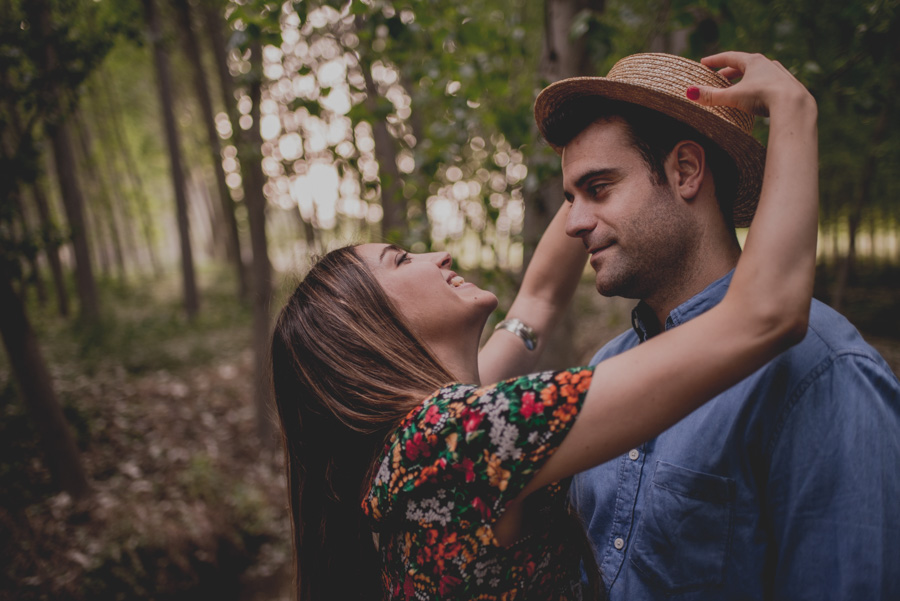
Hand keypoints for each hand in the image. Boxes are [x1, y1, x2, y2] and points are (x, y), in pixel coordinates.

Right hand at [686, 51, 815, 118]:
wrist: (793, 104)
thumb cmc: (762, 96)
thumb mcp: (733, 97)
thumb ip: (712, 96)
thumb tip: (689, 93)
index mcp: (753, 61)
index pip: (729, 57)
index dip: (715, 60)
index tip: (704, 62)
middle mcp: (767, 64)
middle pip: (744, 65)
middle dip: (729, 72)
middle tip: (718, 78)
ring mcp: (779, 74)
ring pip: (758, 74)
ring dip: (746, 79)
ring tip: (738, 87)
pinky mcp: (787, 87)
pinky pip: (769, 84)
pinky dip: (759, 88)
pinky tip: (758, 96)